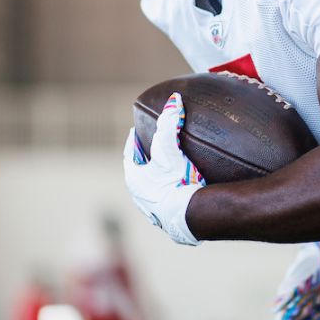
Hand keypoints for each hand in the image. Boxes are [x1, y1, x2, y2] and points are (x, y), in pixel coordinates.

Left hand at [123, 92, 205, 245]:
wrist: (190, 216)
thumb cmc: (175, 181)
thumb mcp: (169, 148)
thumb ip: (170, 122)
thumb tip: (174, 99)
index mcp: (134, 178)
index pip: (129, 154)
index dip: (133, 141)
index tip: (137, 130)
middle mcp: (139, 196)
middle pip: (140, 172)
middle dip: (146, 159)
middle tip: (155, 147)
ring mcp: (154, 210)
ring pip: (152, 189)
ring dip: (158, 179)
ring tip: (170, 168)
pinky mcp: (169, 220)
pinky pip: (168, 202)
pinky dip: (172, 193)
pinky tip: (183, 190)